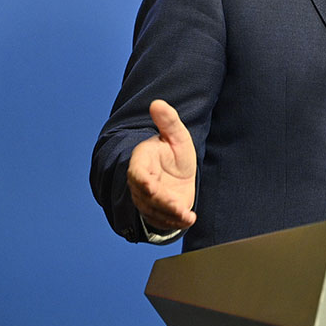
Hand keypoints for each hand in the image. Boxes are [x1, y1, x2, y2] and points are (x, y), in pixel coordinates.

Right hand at [127, 100, 197, 231]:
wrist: (179, 174)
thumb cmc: (175, 153)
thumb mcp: (177, 136)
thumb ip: (168, 122)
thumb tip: (157, 103)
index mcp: (142, 162)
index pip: (136, 173)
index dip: (141, 180)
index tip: (149, 186)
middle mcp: (141, 183)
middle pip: (146, 196)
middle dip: (160, 202)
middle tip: (176, 206)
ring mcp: (147, 199)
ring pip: (154, 210)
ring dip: (169, 215)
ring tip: (186, 215)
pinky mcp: (157, 212)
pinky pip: (162, 220)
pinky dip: (175, 222)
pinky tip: (189, 220)